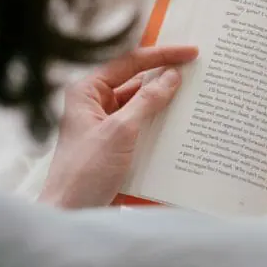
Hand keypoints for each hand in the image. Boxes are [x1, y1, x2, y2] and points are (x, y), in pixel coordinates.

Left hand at [38, 45, 198, 208]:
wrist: (71, 214)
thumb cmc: (84, 172)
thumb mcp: (120, 131)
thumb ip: (147, 100)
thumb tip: (172, 76)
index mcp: (87, 91)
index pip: (129, 62)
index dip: (161, 55)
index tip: (189, 52)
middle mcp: (95, 103)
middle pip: (136, 80)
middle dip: (165, 75)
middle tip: (196, 69)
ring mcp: (105, 123)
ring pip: (141, 103)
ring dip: (165, 100)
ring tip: (194, 93)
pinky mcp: (116, 142)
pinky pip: (142, 123)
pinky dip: (160, 121)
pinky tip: (181, 122)